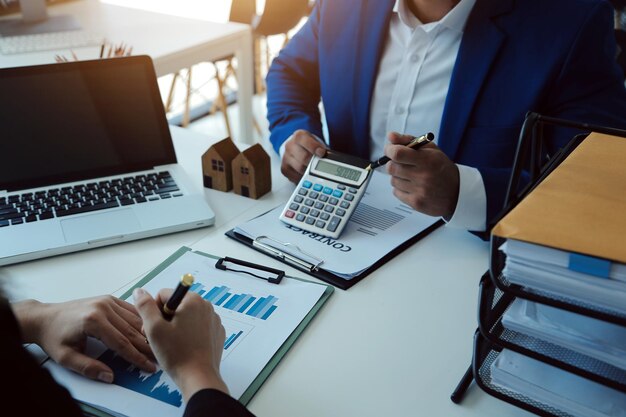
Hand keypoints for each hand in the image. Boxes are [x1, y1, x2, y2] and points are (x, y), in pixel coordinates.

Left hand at [13, 296, 155, 382]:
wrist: (44, 318)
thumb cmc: (54, 338)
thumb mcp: (66, 358)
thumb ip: (88, 368)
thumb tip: (110, 376)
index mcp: (94, 322)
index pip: (121, 343)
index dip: (136, 357)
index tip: (149, 366)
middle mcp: (103, 308)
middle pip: (131, 331)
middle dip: (146, 346)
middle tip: (158, 358)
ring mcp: (107, 301)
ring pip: (134, 320)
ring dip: (146, 333)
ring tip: (156, 346)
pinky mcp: (109, 299)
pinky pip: (130, 311)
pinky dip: (140, 321)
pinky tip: (148, 330)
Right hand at [133, 288, 227, 400]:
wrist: (198, 377)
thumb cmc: (177, 353)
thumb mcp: (154, 328)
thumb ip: (145, 306)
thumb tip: (139, 291)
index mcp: (192, 300)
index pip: (163, 295)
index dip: (153, 311)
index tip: (152, 328)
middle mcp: (206, 306)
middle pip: (176, 305)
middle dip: (164, 319)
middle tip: (159, 338)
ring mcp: (213, 319)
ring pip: (187, 316)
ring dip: (176, 326)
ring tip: (171, 344)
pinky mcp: (216, 332)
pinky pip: (198, 326)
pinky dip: (189, 333)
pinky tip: (184, 347)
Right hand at [281, 129, 326, 182]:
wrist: (298, 149)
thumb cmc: (311, 147)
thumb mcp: (317, 142)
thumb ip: (323, 149)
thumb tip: (332, 160)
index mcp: (299, 136)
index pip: (305, 140)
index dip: (314, 147)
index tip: (322, 153)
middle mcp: (290, 145)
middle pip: (303, 157)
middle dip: (315, 163)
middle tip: (322, 166)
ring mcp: (286, 157)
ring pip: (300, 168)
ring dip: (310, 172)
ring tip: (317, 172)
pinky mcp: (284, 168)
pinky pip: (295, 176)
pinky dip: (304, 178)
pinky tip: (309, 176)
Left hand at [384, 131, 459, 218]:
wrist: (457, 192)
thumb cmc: (442, 168)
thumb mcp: (431, 149)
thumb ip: (409, 140)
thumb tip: (390, 135)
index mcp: (427, 160)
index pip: (398, 154)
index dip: (389, 150)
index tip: (390, 150)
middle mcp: (423, 176)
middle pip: (392, 168)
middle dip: (392, 163)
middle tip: (401, 163)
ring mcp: (419, 191)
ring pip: (393, 180)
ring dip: (397, 177)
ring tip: (410, 176)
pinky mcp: (416, 203)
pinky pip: (396, 192)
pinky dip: (400, 188)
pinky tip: (412, 186)